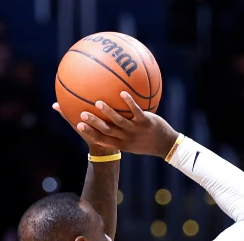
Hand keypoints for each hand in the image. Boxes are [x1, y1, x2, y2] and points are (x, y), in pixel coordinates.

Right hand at [56, 92, 178, 158]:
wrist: (165, 145)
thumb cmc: (145, 141)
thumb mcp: (130, 142)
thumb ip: (118, 134)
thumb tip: (106, 127)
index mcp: (121, 144)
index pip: (102, 139)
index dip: (90, 132)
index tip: (78, 124)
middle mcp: (127, 138)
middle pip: (107, 131)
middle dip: (95, 123)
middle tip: (83, 114)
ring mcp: (137, 130)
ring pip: (120, 122)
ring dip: (109, 112)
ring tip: (99, 103)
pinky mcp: (147, 123)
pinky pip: (137, 112)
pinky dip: (130, 103)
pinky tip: (123, 93)